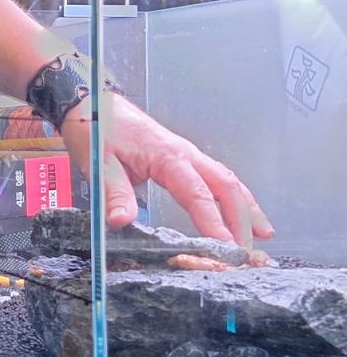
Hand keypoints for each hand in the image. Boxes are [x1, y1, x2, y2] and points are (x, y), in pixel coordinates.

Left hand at [59, 92, 272, 245]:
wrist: (92, 103)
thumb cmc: (97, 130)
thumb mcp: (99, 163)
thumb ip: (114, 192)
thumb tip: (122, 222)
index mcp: (167, 156)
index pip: (198, 194)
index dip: (214, 223)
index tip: (225, 249)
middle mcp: (185, 154)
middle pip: (225, 186)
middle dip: (241, 219)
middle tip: (246, 252)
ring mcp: (187, 154)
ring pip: (227, 180)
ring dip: (246, 207)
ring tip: (263, 235)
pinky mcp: (183, 156)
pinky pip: (216, 176)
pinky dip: (234, 196)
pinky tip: (244, 212)